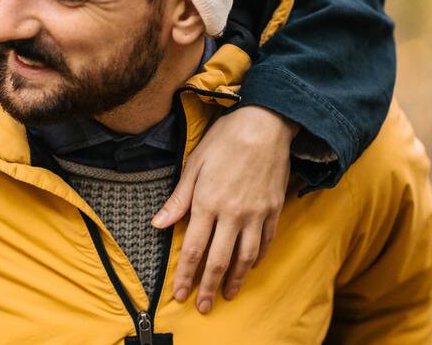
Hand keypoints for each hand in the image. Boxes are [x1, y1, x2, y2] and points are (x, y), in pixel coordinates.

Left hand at [151, 105, 296, 312]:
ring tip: (227, 294)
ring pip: (246, 257)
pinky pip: (266, 242)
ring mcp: (257, 214)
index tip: (179, 293)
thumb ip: (178, 199)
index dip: (184, 274)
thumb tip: (157, 224)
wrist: (266, 123)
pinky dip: (257, 259)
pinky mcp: (274, 209)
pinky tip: (250, 267)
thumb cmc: (225, 139)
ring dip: (235, 280)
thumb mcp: (195, 164)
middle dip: (208, 286)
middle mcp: (233, 214)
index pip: (192, 248)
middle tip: (202, 306)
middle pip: (219, 260)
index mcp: (208, 202)